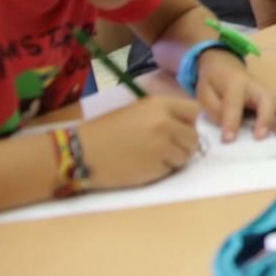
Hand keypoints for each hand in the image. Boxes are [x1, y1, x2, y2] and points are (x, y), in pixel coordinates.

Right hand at [76, 96, 200, 189]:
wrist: (81, 152)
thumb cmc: (106, 130)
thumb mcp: (137, 111)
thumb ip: (164, 114)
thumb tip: (187, 125)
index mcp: (160, 104)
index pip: (194, 111)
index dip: (188, 122)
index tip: (179, 128)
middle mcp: (165, 123)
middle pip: (194, 136)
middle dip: (184, 143)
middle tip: (167, 147)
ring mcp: (162, 146)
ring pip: (187, 155)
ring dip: (176, 158)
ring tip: (154, 157)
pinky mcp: (156, 168)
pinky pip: (172, 169)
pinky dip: (163, 170)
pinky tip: (145, 166)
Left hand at [193, 50, 275, 141]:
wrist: (224, 65)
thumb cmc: (214, 82)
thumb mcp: (204, 93)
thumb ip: (214, 109)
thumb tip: (229, 126)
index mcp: (234, 84)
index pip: (234, 103)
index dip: (231, 121)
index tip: (228, 140)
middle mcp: (254, 85)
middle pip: (266, 98)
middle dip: (265, 118)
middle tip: (261, 137)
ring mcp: (266, 89)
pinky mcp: (273, 94)